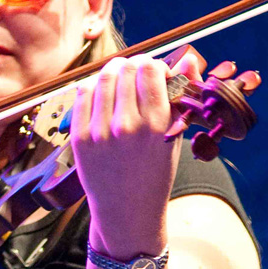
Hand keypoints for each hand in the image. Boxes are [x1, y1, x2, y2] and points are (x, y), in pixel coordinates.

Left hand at [71, 52, 201, 258]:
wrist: (127, 210)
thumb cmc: (155, 172)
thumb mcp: (175, 137)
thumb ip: (181, 96)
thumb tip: (188, 58)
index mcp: (156, 126)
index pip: (150, 70)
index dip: (154, 65)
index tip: (156, 72)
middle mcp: (127, 127)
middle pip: (126, 70)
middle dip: (134, 65)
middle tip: (137, 72)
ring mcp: (100, 132)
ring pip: (103, 78)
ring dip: (114, 71)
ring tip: (120, 78)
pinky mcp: (80, 138)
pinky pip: (82, 94)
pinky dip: (94, 86)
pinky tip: (103, 92)